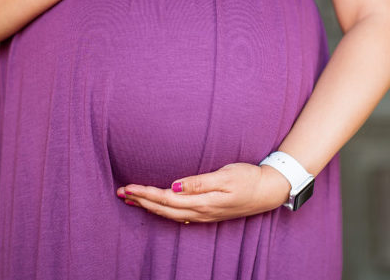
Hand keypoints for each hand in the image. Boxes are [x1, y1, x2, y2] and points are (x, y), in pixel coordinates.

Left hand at [115, 162, 291, 223]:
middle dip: (141, 201)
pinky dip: (162, 211)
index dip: (146, 194)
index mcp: (203, 202)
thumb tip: (174, 186)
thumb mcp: (226, 175)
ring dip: (149, 206)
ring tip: (131, 199)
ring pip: (170, 214)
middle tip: (120, 193)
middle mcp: (201, 212)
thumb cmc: (249, 178)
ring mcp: (204, 215)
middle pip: (164, 209)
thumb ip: (199, 182)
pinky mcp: (207, 213)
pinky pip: (178, 216)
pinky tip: (156, 207)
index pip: (167, 199)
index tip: (128, 187)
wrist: (269, 191)